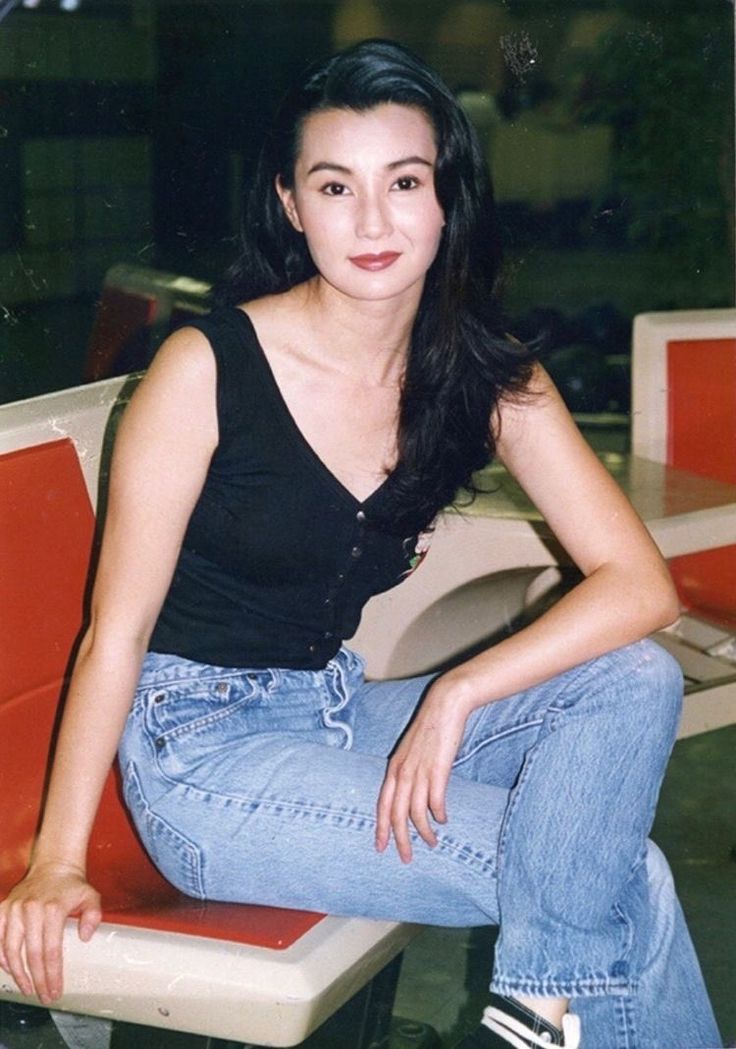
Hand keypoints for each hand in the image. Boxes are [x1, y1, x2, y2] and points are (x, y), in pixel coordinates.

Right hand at [0, 863, 101, 1003]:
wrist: (53, 865)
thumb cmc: (72, 886)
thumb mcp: (91, 896)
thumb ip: (93, 915)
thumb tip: (86, 937)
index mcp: (52, 909)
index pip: (51, 951)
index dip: (52, 974)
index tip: (55, 991)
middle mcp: (30, 909)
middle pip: (31, 954)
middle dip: (37, 980)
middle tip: (43, 996)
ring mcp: (14, 909)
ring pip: (11, 949)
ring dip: (18, 973)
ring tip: (27, 989)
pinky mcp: (3, 908)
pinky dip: (2, 956)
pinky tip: (10, 970)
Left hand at [375, 678, 469, 862]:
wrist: (445, 705)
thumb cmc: (430, 728)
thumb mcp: (413, 751)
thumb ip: (409, 771)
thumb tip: (413, 795)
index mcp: (394, 768)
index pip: (382, 805)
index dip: (381, 828)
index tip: (381, 847)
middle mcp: (402, 772)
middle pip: (396, 815)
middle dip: (400, 840)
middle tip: (405, 859)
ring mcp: (419, 772)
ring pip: (415, 813)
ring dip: (423, 832)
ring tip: (432, 843)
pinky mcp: (438, 770)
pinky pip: (435, 802)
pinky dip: (438, 814)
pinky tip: (443, 819)